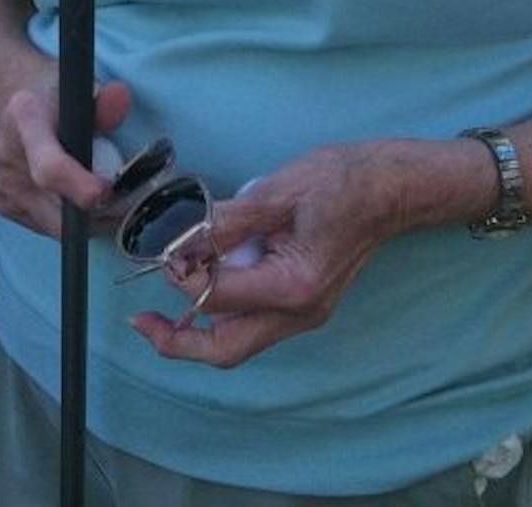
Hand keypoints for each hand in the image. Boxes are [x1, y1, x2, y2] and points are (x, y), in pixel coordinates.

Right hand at [0, 76, 133, 238]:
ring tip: (107, 200)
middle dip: (99, 213)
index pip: (49, 167)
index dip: (80, 186)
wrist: (12, 108)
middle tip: (128, 203)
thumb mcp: (80, 92)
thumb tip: (122, 99)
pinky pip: (47, 227)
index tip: (108, 192)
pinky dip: (70, 223)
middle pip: (55, 207)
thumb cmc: (52, 100)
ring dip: (88, 220)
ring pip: (55, 225)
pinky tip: (79, 201)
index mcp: (25, 119)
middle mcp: (7, 156)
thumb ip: (104, 103)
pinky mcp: (3, 206)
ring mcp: (2, 185)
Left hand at [130, 141, 409, 367]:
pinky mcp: (303, 303)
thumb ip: (226, 220)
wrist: (391, 188)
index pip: (217, 296)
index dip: (181, 274)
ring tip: (162, 305)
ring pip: (239, 341)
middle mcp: (300, 311)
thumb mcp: (277, 191)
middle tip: (140, 322)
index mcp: (294, 286)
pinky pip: (253, 322)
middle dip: (177, 343)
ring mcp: (304, 313)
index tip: (161, 248)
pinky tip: (204, 282)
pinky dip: (222, 311)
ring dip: (197, 329)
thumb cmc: (342, 182)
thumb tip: (180, 238)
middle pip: (226, 349)